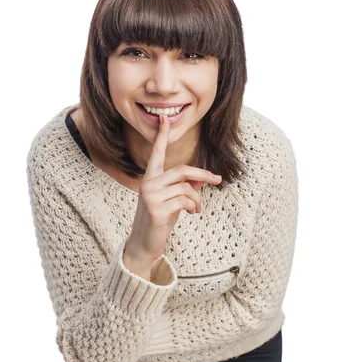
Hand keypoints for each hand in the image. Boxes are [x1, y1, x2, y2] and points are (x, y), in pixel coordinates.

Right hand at [124, 112, 221, 264]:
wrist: (144, 243)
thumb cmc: (159, 220)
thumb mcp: (173, 200)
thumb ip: (184, 186)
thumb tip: (201, 179)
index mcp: (150, 177)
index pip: (157, 152)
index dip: (162, 135)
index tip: (164, 118)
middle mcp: (148, 183)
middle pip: (183, 170)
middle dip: (204, 175)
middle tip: (217, 180)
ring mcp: (151, 196)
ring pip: (187, 188)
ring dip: (197, 200)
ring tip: (195, 209)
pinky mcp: (157, 209)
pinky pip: (185, 201)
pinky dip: (193, 207)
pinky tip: (190, 214)